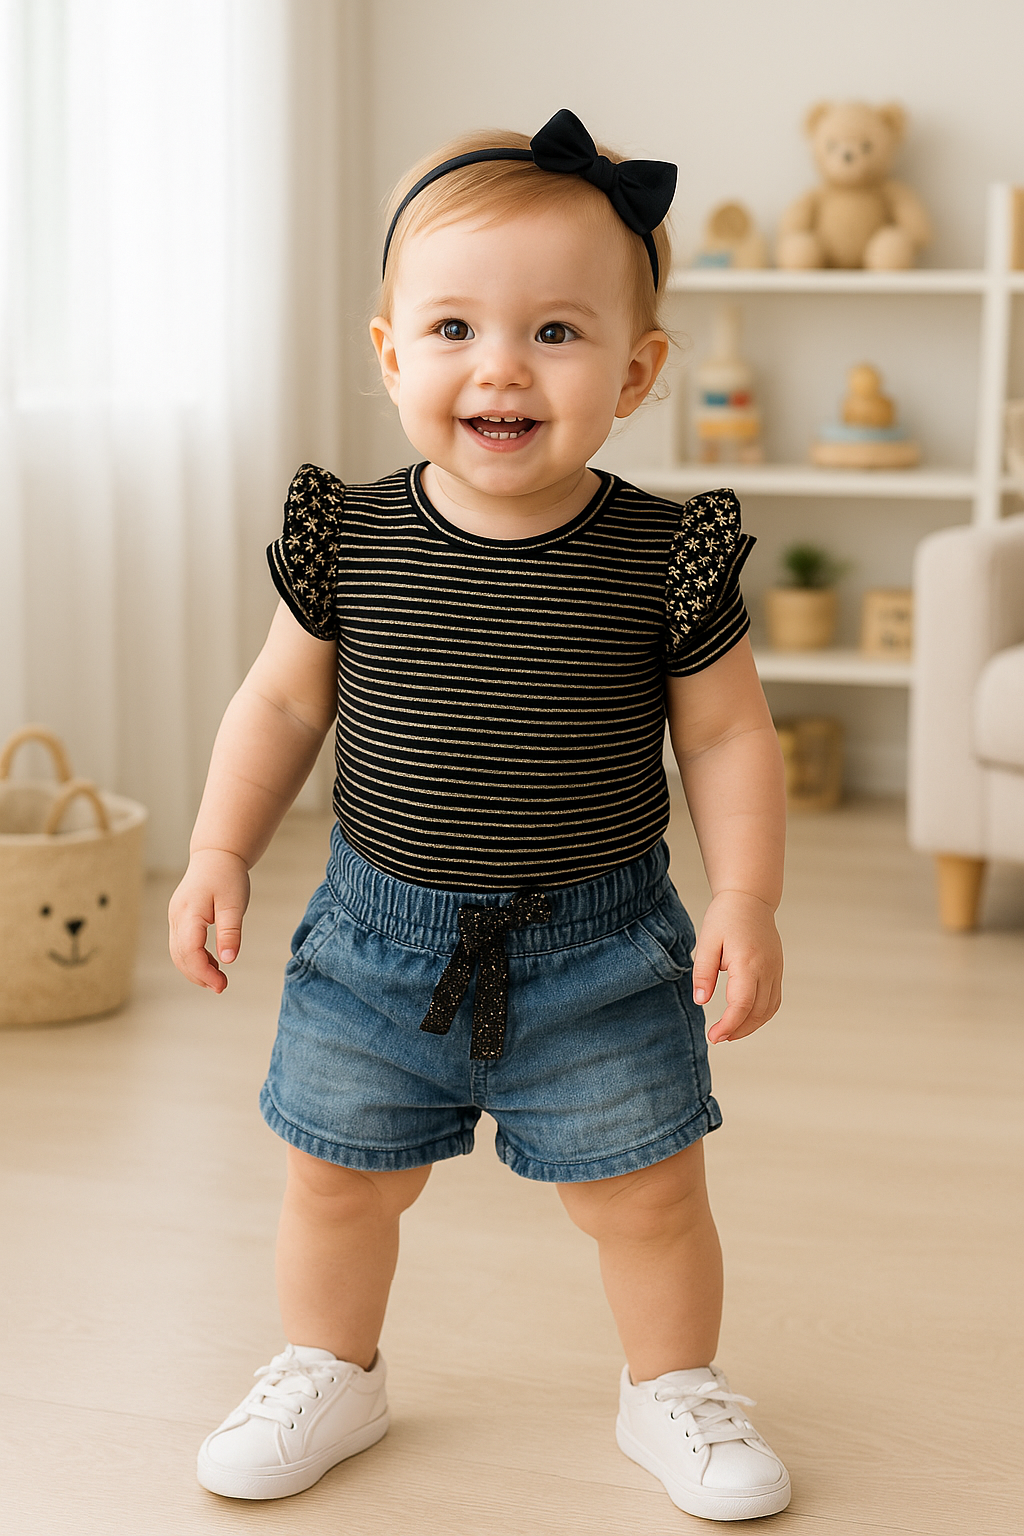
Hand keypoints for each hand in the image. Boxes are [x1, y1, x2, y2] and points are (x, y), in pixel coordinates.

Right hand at [168, 848, 250, 991]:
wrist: (217, 855)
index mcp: (189, 913)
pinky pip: (182, 945)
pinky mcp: (180, 919)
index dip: (203, 972)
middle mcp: (177, 917)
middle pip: (180, 956)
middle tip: (222, 987)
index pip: (189, 952)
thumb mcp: (235, 904)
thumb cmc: (227, 876)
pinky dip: (195, 959)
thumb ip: (231, 932)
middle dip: (199, 975)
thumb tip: (228, 961)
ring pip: (178, 953)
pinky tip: (213, 964)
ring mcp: (175, 918)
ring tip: (218, 980)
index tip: (222, 984)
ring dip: (195, 970)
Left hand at [692, 890, 782, 1042]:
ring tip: (729, 1032)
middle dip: (738, 1030)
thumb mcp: (707, 941)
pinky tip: (745, 1019)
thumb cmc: (725, 917)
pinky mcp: (777, 970)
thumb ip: (704, 972)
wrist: (750, 899)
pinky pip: (774, 1001)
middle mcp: (767, 969)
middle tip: (717, 1037)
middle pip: (757, 1012)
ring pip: (768, 1009)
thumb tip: (701, 1001)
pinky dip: (761, 1015)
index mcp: (748, 962)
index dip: (728, 1025)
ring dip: (751, 1026)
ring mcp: (775, 970)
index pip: (742, 1004)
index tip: (713, 1036)